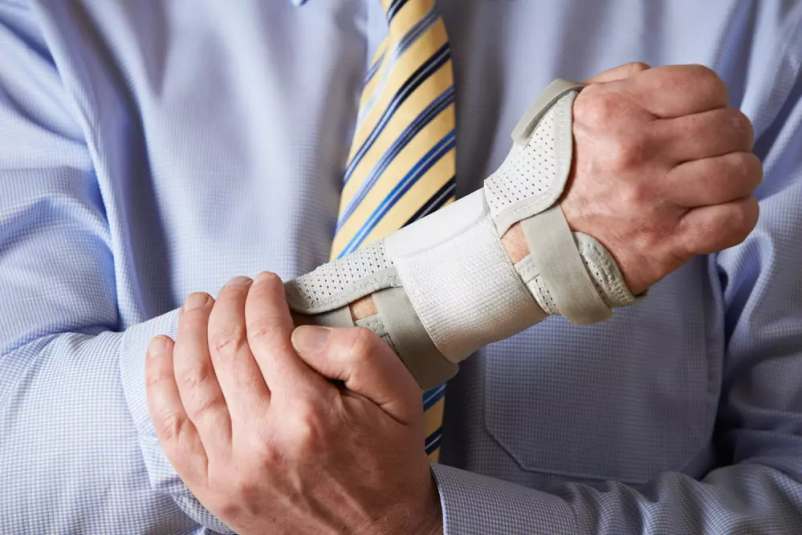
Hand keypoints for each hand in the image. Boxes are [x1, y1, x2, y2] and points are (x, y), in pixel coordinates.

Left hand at [145, 273, 441, 534]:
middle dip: (225, 304)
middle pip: (224, 348)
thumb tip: (300, 331)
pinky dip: (158, 383)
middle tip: (233, 287)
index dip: (260, 296)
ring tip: (196, 304)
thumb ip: (357, 352)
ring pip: (191, 380)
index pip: (266, 331)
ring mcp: (231, 466)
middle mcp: (262, 438)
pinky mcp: (214, 486)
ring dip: (188, 331)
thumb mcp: (400, 398)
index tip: (264, 281)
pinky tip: (160, 350)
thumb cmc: (388, 462)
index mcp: (309, 412)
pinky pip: (171, 427)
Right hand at [561, 63, 760, 293]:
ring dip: (738, 175)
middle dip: (730, 137)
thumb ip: (618, 87)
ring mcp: (652, 199)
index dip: (710, 100)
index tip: (698, 117)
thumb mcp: (569, 114)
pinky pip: (733, 220)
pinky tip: (718, 211)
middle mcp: (634, 151)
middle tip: (712, 152)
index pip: (703, 85)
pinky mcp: (665, 241)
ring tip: (718, 183)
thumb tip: (661, 83)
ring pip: (738, 172)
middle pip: (729, 128)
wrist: (529, 245)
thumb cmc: (554, 178)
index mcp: (612, 112)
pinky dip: (738, 214)